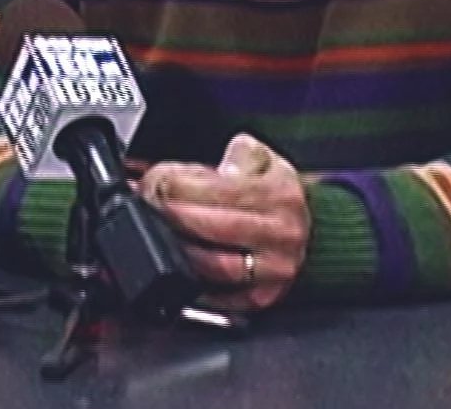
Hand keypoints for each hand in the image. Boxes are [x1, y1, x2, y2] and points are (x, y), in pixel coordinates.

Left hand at [138, 133, 308, 310]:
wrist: (302, 228)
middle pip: (208, 228)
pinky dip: (190, 281)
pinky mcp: (260, 297)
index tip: (156, 179)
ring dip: (172, 246)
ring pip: (210, 265)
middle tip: (148, 201)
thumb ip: (239, 153)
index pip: (215, 190)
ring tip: (155, 229)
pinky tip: (174, 260)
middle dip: (167, 213)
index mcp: (279, 196)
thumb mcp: (261, 157)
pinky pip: (216, 297)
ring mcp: (271, 271)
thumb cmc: (272, 192)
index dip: (175, 183)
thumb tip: (222, 166)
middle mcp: (280, 236)